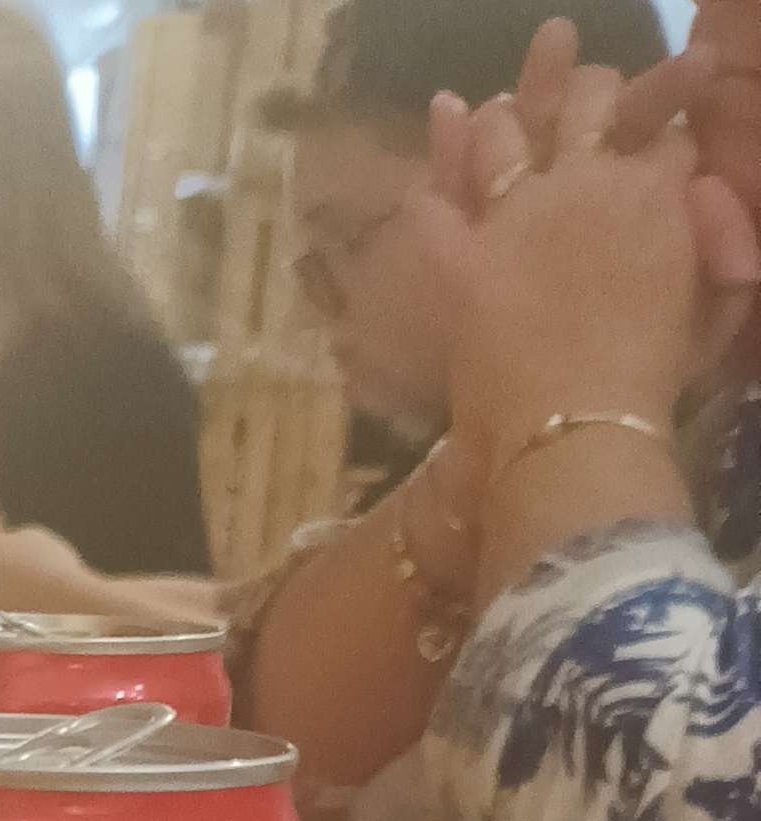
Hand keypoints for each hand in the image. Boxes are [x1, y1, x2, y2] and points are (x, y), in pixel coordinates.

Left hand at [418, 61, 757, 463]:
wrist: (577, 426)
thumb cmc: (656, 379)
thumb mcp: (718, 309)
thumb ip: (723, 242)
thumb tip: (705, 188)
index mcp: (660, 189)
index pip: (660, 127)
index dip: (657, 111)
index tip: (648, 117)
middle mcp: (590, 182)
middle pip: (587, 103)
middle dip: (582, 85)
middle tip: (570, 70)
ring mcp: (519, 215)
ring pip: (505, 136)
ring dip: (501, 116)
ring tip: (490, 105)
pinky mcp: (461, 260)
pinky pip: (433, 209)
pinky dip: (428, 185)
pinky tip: (421, 175)